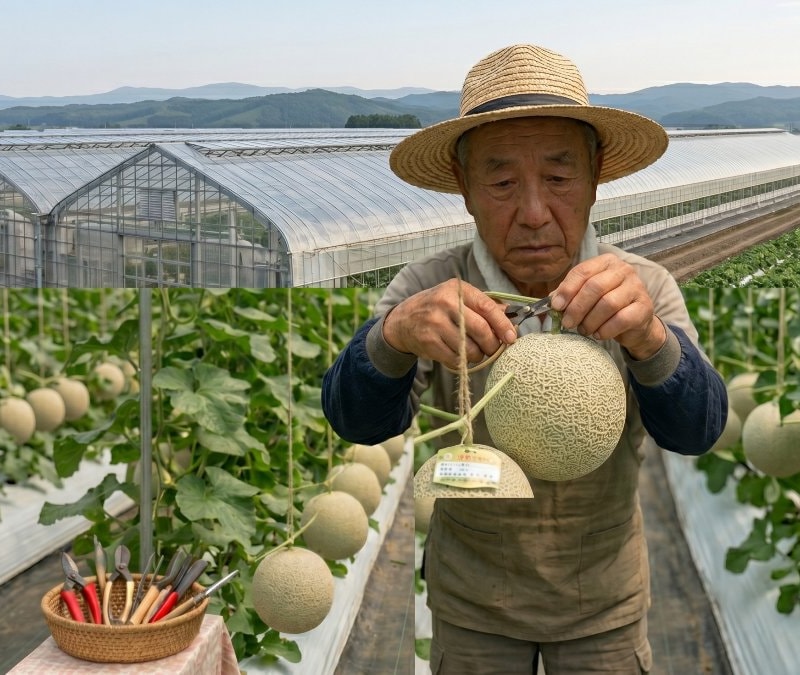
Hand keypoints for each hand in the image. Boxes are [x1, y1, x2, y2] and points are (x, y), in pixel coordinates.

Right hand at [382, 279, 516, 369]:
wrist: (403, 320)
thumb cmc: (438, 308)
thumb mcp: (458, 298)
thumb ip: (484, 305)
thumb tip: (511, 317)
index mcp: (457, 289)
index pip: (487, 307)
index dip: (502, 324)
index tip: (511, 337)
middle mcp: (445, 303)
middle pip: (481, 330)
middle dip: (492, 344)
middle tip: (494, 349)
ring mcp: (435, 323)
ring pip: (470, 349)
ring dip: (478, 355)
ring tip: (475, 352)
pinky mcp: (429, 342)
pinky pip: (456, 359)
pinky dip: (462, 361)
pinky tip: (459, 354)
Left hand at [550, 254, 666, 359]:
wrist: (635, 323)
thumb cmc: (605, 306)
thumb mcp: (585, 296)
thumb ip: (569, 295)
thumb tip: (550, 302)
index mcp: (606, 262)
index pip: (582, 271)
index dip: (567, 290)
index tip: (556, 306)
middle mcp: (624, 270)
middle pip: (594, 287)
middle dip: (577, 308)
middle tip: (567, 323)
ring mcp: (637, 287)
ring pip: (608, 304)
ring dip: (590, 321)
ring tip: (583, 330)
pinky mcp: (644, 307)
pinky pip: (621, 319)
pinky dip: (605, 330)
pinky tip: (598, 334)